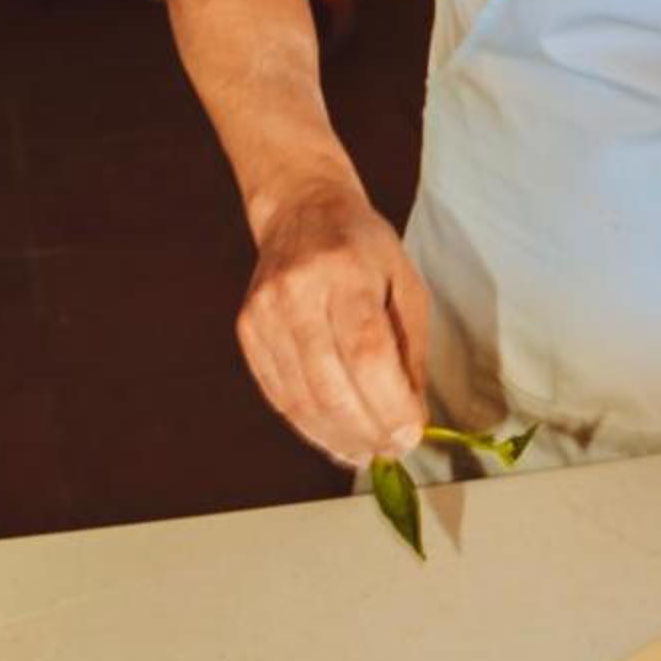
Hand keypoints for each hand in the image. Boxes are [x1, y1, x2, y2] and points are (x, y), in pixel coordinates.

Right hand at [237, 178, 428, 466]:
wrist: (301, 208)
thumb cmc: (363, 247)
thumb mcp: (405, 283)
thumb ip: (410, 352)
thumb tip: (411, 419)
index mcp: (344, 270)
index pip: (365, 352)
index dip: (388, 404)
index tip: (411, 434)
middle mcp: (297, 290)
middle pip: (329, 384)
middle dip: (367, 430)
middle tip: (394, 450)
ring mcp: (264, 312)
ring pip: (301, 399)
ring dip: (339, 438)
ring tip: (370, 452)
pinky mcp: (248, 331)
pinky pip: (279, 395)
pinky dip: (311, 426)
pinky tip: (337, 438)